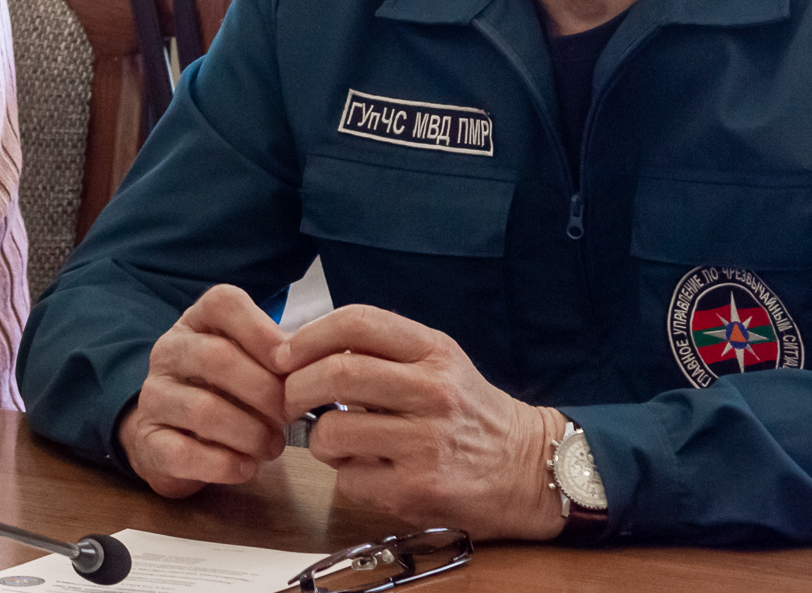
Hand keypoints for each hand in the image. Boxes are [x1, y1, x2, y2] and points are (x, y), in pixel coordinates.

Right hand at [118, 284, 289, 497]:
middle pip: (216, 358)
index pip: (224, 303)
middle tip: (290, 415)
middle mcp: (169, 351)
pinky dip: (223, 464)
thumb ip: (278, 359)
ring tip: (274, 447)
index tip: (291, 365)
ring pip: (202, 409)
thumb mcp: (250, 363)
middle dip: (263, 390)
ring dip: (249, 432)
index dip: (261, 331)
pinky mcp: (148, 441)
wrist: (172, 437)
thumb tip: (316, 364)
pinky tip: (246, 468)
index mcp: (198, 322)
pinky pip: (183, 452)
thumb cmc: (224, 392)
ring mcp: (153, 396)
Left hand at [277, 305, 567, 540]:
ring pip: (332, 432)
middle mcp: (432, 391)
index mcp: (434, 351)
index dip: (309, 335)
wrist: (526, 470)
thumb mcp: (440, 363)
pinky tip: (368, 471)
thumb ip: (383, 352)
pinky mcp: (417, 488)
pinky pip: (348, 479)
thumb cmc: (469, 414)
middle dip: (295, 388)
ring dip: (318, 439)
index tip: (285, 353)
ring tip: (336, 442)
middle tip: (290, 399)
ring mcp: (425, 442)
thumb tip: (304, 351)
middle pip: (335, 373)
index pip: (358, 322)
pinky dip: (345, 476)